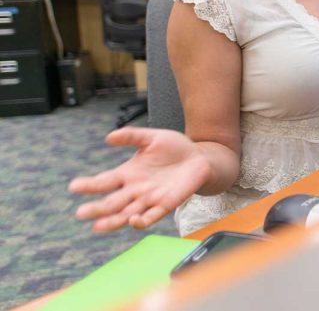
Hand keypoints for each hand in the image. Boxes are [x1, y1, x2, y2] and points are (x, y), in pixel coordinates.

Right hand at [69, 127, 209, 231]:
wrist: (201, 158)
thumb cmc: (175, 148)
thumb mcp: (153, 138)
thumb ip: (132, 136)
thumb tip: (109, 137)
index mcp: (128, 173)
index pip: (104, 181)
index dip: (89, 185)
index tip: (73, 186)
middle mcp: (135, 189)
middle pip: (112, 202)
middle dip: (96, 209)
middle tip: (81, 213)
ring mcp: (149, 199)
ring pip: (126, 213)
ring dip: (113, 221)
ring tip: (98, 226)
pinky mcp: (166, 204)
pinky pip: (151, 216)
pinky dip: (141, 220)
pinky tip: (133, 221)